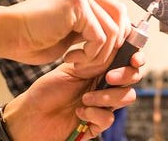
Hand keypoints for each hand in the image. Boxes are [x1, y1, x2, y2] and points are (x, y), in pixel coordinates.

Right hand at [0, 0, 128, 70]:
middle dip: (114, 44)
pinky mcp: (76, 5)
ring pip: (113, 30)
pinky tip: (70, 59)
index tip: (100, 58)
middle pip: (120, 15)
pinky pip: (100, 37)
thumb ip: (87, 33)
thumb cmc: (29, 40)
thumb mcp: (66, 36)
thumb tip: (115, 43)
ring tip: (77, 63)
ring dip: (99, 55)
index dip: (116, 35)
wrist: (4, 34)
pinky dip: (90, 55)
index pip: (114, 10)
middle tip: (93, 62)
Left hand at [2, 50, 144, 139]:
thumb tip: (116, 44)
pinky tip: (79, 111)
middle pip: (133, 78)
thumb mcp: (72, 68)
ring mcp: (103, 104)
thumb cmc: (47, 90)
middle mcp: (104, 85)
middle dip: (126, 76)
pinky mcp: (98, 123)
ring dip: (106, 97)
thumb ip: (96, 59)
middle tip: (109, 77)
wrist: (32, 115)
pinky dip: (94, 113)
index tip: (133, 58)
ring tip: (85, 98)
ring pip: (127, 97)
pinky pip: (109, 118)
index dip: (136, 57)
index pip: (127, 60)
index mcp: (99, 68)